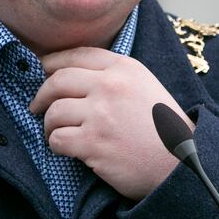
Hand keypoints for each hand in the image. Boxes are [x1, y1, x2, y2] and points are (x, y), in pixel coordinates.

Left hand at [28, 47, 193, 200]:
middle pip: (57, 80)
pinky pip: (57, 138)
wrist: (181, 164)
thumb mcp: (145, 85)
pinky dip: (55, 144)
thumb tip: (74, 74)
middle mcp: (111, 86)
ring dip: (48, 123)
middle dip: (41, 94)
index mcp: (124, 68)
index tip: (42, 69)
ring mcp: (101, 114)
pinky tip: (65, 147)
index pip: (77, 54)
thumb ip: (115, 75)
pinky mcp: (94, 142)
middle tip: (36, 105)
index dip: (53, 61)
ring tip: (53, 131)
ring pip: (53, 111)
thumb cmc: (164, 128)